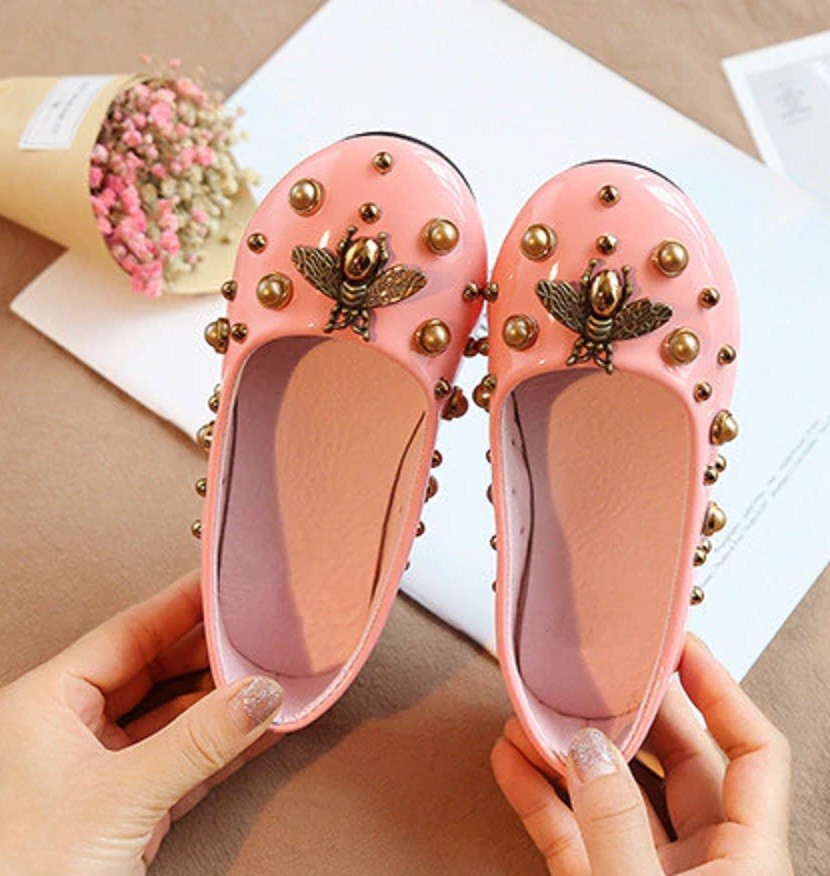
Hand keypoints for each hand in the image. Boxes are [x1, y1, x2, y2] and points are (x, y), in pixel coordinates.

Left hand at [0, 571, 282, 874]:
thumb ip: (199, 741)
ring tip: (273, 680)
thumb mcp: (122, 796)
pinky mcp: (127, 806)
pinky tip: (259, 728)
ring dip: (224, 704)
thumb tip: (259, 694)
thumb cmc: (28, 873)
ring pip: (175, 715)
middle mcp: (72, 727)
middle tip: (265, 634)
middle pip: (157, 669)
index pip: (129, 632)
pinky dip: (222, 746)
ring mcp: (102, 767)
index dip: (182, 605)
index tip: (227, 583)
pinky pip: (183, 759)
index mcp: (47, 703)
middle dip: (213, 656)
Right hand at [492, 634, 792, 874]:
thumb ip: (616, 824)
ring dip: (567, 754)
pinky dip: (539, 797)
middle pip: (674, 760)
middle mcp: (705, 862)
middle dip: (625, 712)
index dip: (721, 691)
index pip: (751, 750)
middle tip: (591, 674)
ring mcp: (649, 875)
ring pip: (612, 794)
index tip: (681, 649)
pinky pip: (571, 832)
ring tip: (530, 716)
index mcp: (747, 858)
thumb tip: (590, 753)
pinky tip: (512, 763)